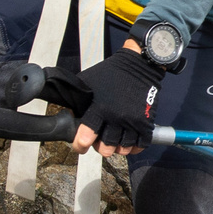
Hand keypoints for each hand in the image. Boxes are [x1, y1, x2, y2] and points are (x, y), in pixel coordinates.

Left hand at [61, 41, 161, 155]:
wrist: (138, 65)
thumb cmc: (111, 73)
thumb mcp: (87, 82)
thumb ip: (77, 99)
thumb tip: (67, 113)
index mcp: (99, 108)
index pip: (86, 135)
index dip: (80, 145)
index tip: (80, 145)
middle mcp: (116, 117)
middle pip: (106, 147)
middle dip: (100, 147)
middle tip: (99, 142)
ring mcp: (132, 121)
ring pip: (123, 148)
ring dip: (117, 148)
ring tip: (114, 142)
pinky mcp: (146, 122)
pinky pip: (140, 144)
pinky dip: (134, 147)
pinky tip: (129, 142)